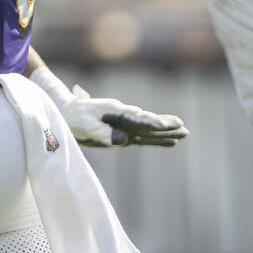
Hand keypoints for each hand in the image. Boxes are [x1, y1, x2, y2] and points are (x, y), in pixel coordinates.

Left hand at [61, 85, 188, 147]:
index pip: (136, 117)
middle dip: (164, 124)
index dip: (150, 121)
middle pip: (148, 121)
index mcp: (115, 110)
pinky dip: (157, 140)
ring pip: (149, 130)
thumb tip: (122, 141)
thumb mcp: (84, 125)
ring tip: (185, 133)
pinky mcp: (124, 134)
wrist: (67, 113)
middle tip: (182, 126)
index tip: (163, 124)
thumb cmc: (74, 117)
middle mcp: (124, 116)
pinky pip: (144, 138)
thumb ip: (102, 132)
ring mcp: (125, 125)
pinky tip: (170, 143)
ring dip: (166, 132)